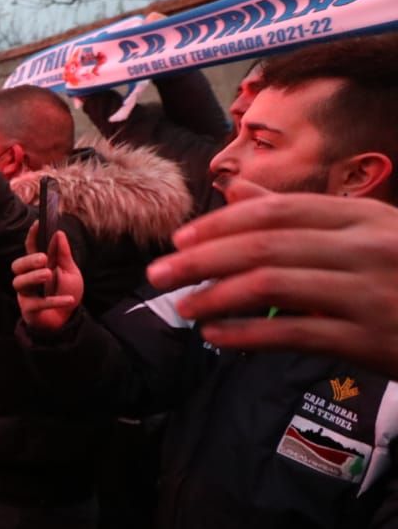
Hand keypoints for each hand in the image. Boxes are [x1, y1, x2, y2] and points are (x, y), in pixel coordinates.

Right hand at [12, 221, 82, 331]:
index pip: (30, 248)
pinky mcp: (30, 309)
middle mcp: (27, 278)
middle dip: (28, 260)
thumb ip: (63, 255)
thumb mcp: (70, 271)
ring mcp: (26, 294)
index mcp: (37, 266)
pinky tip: (68, 299)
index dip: (32, 236)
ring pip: (19, 283)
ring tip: (47, 274)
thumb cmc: (66, 292)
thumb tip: (59, 233)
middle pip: (17, 266)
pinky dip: (53, 301)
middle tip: (42, 258)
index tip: (38, 223)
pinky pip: (37, 304)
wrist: (68, 319)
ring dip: (33, 277)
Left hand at [146, 178, 397, 377]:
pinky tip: (216, 337)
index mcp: (363, 217)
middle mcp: (366, 247)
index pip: (277, 211)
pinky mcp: (370, 339)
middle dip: (202, 259)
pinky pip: (294, 333)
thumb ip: (299, 213)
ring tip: (183, 306)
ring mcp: (369, 292)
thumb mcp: (366, 232)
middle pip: (264, 245)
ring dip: (217, 296)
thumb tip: (236, 189)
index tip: (178, 240)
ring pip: (272, 285)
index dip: (220, 224)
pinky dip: (247, 334)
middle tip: (158, 274)